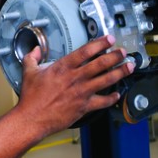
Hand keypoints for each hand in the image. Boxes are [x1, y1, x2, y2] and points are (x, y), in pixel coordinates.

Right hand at [15, 35, 132, 135]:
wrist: (32, 118)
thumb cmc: (31, 98)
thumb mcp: (29, 72)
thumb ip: (32, 57)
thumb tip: (35, 49)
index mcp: (63, 68)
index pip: (86, 51)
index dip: (100, 43)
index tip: (109, 39)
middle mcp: (75, 78)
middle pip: (101, 63)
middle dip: (115, 56)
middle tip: (123, 51)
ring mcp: (82, 92)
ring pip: (106, 80)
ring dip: (120, 72)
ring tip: (129, 67)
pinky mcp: (84, 106)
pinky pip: (103, 102)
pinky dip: (112, 98)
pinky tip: (117, 95)